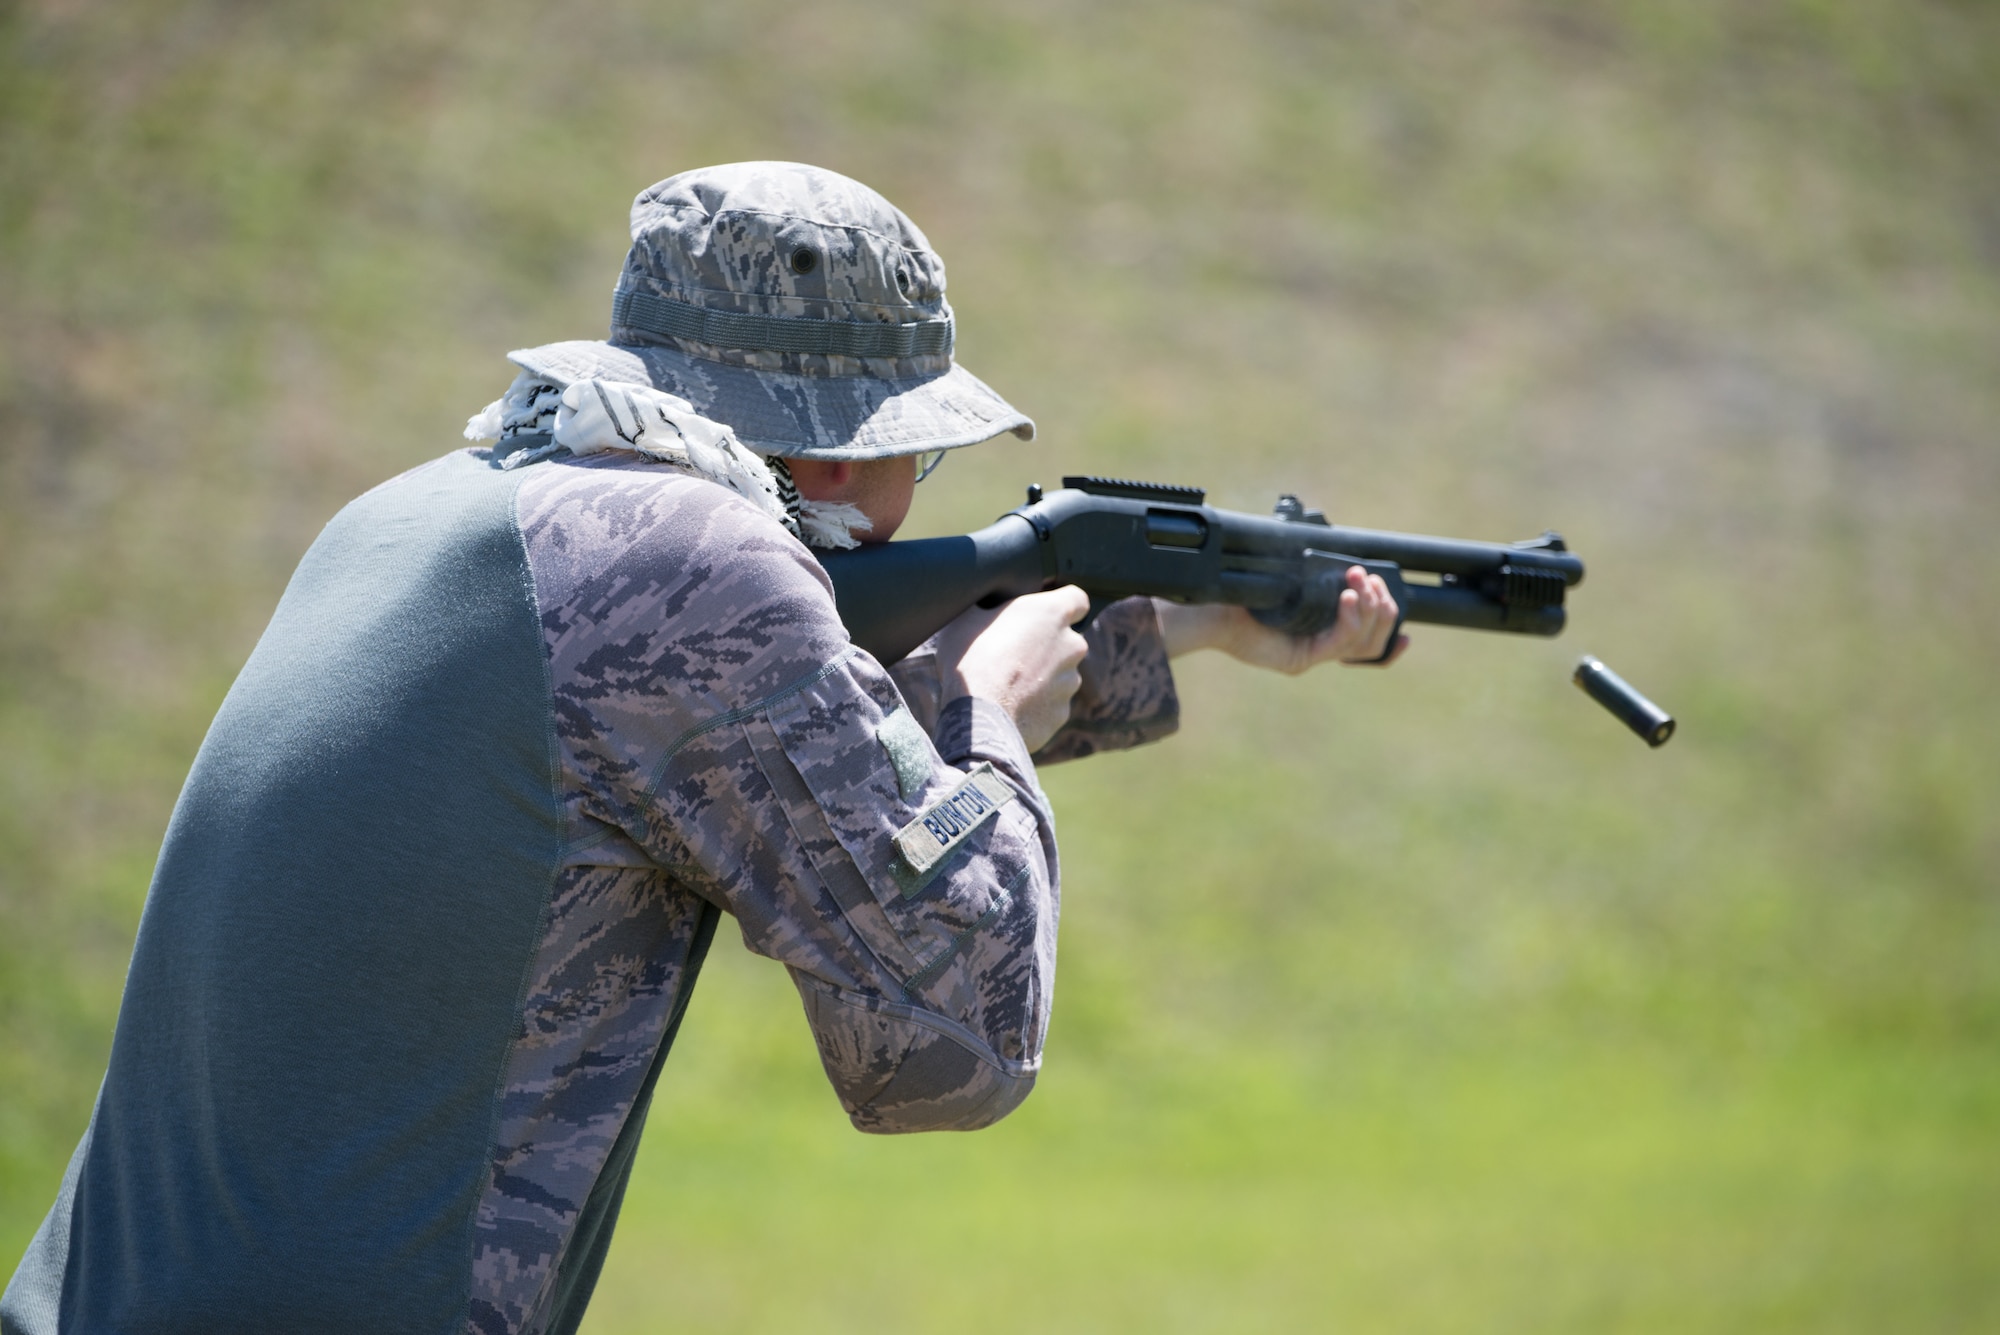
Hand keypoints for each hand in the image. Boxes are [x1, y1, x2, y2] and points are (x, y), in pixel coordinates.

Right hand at [934, 586, 1091, 751]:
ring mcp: (1070, 682)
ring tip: (1007, 684)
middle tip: (1012, 652)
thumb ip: (990, 606)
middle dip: (1046, 644)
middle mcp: (1071, 645)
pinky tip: (1010, 706)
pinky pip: (1052, 703)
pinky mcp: (1062, 712)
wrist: (978, 718)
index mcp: (1053, 613)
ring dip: (1041, 676)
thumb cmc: (971, 660)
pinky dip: (1037, 704)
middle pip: (1067, 639)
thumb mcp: (968, 617)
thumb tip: (985, 605)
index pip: (1078, 599)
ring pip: (1061, 674)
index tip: (1043, 613)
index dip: (1061, 604)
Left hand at [1154, 565, 1409, 672]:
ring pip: (1361, 641)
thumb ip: (1320, 578)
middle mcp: (1319, 648)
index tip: (1408, 626)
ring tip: (1361, 582)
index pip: (1367, 644)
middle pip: (1373, 640)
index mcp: (1321, 632)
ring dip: (1370, 608)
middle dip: (1384, 606)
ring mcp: (1311, 655)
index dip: (1390, 634)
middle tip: (1373, 578)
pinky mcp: (1300, 658)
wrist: (1214, 608)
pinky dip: (1350, 617)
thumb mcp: (1293, 580)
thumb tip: (1350, 564)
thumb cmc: (1248, 591)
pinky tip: (1349, 597)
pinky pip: (1338, 641)